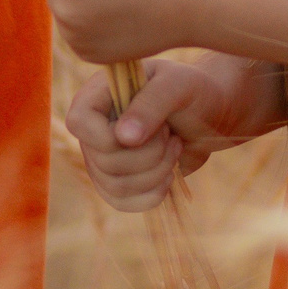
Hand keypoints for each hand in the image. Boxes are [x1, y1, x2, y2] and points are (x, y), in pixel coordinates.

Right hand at [64, 59, 238, 211]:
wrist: (209, 114)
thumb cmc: (193, 90)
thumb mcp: (179, 86)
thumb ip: (151, 104)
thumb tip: (122, 138)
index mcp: (97, 94)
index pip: (79, 123)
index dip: (109, 137)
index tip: (151, 129)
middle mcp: (93, 128)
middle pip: (103, 161)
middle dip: (150, 154)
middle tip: (171, 134)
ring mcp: (102, 157)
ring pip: (115, 186)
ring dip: (156, 172)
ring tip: (174, 148)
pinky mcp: (118, 181)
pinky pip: (123, 202)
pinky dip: (153, 193)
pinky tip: (170, 174)